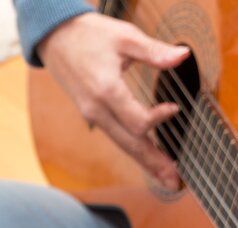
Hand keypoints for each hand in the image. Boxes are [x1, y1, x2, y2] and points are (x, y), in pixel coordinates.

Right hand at [37, 13, 187, 188]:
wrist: (55, 38)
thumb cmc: (89, 34)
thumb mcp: (124, 37)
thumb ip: (154, 51)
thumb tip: (182, 56)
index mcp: (105, 90)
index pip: (136, 121)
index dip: (158, 119)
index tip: (175, 108)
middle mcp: (97, 110)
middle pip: (130, 145)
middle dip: (154, 163)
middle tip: (175, 181)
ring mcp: (93, 116)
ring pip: (123, 146)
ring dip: (146, 162)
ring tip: (167, 178)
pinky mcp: (93, 116)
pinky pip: (117, 138)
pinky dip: (135, 151)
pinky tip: (148, 157)